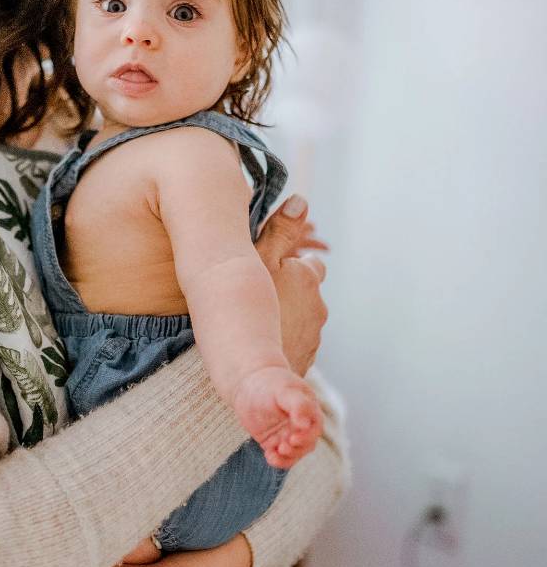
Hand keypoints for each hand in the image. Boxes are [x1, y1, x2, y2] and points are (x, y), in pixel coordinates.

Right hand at [255, 195, 327, 376]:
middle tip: (262, 297)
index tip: (275, 272)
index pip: (312, 264)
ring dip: (288, 318)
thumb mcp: (257, 259)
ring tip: (259, 323)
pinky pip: (297, 343)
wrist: (251, 366)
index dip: (293, 265)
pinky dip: (285, 341)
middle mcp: (318, 305)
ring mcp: (314, 335)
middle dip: (292, 293)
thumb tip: (302, 200)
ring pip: (303, 319)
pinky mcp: (307, 360)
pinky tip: (263, 343)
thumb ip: (281, 229)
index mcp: (307, 276)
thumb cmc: (248, 306)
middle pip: (308, 293)